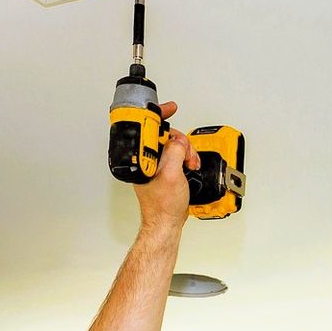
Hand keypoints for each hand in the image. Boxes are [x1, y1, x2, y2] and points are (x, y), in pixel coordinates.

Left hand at [135, 101, 197, 234]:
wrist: (167, 222)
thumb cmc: (162, 206)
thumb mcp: (171, 174)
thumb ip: (175, 152)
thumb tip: (179, 142)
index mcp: (142, 159)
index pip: (148, 129)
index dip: (159, 116)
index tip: (169, 108)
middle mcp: (146, 160)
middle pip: (165, 135)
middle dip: (181, 141)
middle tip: (187, 152)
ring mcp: (154, 165)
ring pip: (173, 145)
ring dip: (185, 151)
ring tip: (190, 163)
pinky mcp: (163, 170)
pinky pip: (176, 155)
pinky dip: (185, 157)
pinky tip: (188, 165)